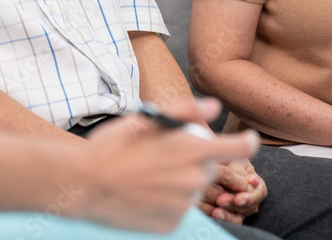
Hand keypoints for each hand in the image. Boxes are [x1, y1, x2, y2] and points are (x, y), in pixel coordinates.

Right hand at [78, 97, 258, 232]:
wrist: (83, 184)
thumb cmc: (112, 147)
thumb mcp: (145, 119)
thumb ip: (185, 109)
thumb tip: (214, 105)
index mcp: (190, 150)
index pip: (237, 147)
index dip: (247, 142)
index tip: (248, 139)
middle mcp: (192, 180)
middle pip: (209, 170)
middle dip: (195, 162)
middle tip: (164, 157)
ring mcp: (182, 206)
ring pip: (192, 190)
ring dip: (179, 182)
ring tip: (149, 176)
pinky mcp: (171, 224)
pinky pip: (178, 210)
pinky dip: (167, 202)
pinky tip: (145, 194)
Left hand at [198, 158, 266, 223]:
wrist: (212, 163)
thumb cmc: (226, 159)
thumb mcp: (234, 160)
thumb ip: (240, 171)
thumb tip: (252, 182)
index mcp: (256, 183)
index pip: (259, 192)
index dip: (250, 197)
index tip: (238, 198)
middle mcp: (251, 198)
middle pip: (249, 207)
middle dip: (235, 205)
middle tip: (222, 201)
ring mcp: (241, 209)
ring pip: (239, 216)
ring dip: (228, 214)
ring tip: (216, 211)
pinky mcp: (229, 215)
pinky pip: (229, 221)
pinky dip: (222, 219)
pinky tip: (214, 215)